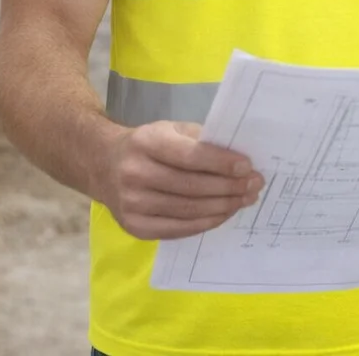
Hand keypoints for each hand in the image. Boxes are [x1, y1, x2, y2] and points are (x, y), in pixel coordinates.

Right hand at [100, 121, 264, 239]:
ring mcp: (132, 204)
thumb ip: (200, 140)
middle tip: (254, 186)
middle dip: (228, 187)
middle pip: (191, 187)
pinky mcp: (134, 227)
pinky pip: (177, 229)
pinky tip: (223, 213)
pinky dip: (204, 222)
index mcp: (147, 142)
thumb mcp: (171, 129)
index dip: (221, 163)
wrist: (104, 165)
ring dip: (222, 207)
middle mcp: (135, 174)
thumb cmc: (148, 144)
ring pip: (187, 210)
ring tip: (244, 200)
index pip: (190, 155)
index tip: (247, 166)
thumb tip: (238, 158)